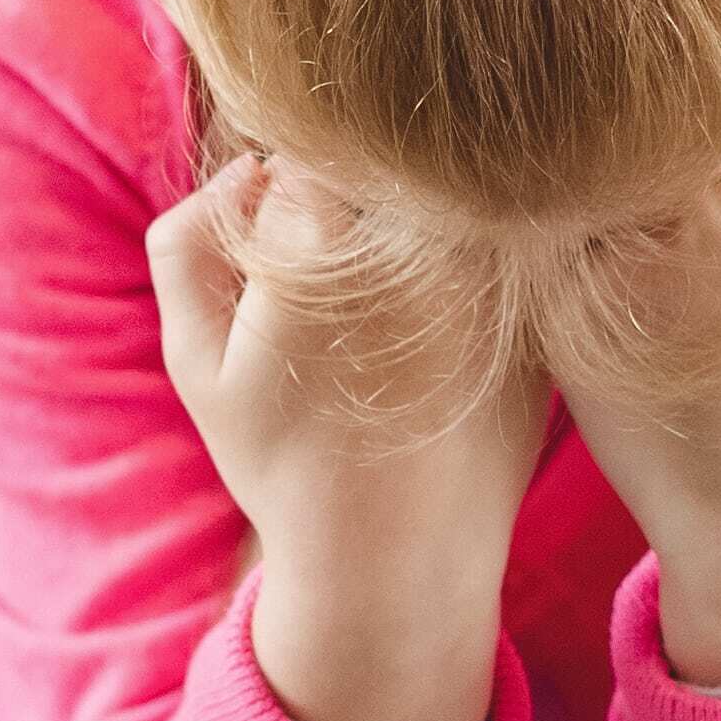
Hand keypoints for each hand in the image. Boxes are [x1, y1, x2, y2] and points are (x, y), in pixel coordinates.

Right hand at [149, 156, 556, 720]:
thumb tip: (247, 167)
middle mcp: (417, 244)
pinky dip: (465, 285)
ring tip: (390, 337)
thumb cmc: (283, 465)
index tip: (289, 278)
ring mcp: (489, 276)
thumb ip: (186, 246)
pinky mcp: (535, 311)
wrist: (396, 563)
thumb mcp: (197, 365)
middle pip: (380, 173)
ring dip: (414, 246)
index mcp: (325, 247)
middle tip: (339, 312)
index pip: (307, 158)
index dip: (287, 212)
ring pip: (442, 207)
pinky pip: (494, 256)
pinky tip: (437, 359)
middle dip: (351, 222)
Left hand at [557, 127, 720, 687]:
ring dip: (618, 214)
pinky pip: (552, 235)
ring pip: (606, 178)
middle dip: (676, 184)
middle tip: (692, 260)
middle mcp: (703, 210)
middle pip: (666, 140)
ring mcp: (624, 254)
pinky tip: (609, 306)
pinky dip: (569, 254)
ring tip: (654, 287)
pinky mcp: (562, 301)